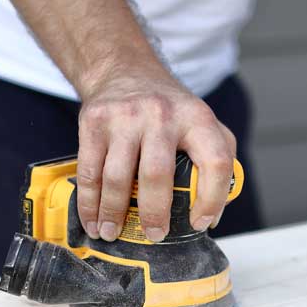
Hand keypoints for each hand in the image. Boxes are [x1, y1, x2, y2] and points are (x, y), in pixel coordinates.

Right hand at [75, 70, 235, 241]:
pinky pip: (90, 172)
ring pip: (118, 177)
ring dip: (113, 213)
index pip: (216, 162)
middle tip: (154, 235)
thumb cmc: (168, 108)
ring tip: (112, 233)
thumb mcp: (202, 121)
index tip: (199, 223)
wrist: (124, 71)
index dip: (212, 199)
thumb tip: (211, 214)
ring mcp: (125, 117)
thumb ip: (218, 158)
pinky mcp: (95, 122)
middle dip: (154, 214)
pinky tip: (93, 220)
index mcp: (197, 118)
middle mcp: (161, 114)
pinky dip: (89, 203)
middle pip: (157, 175)